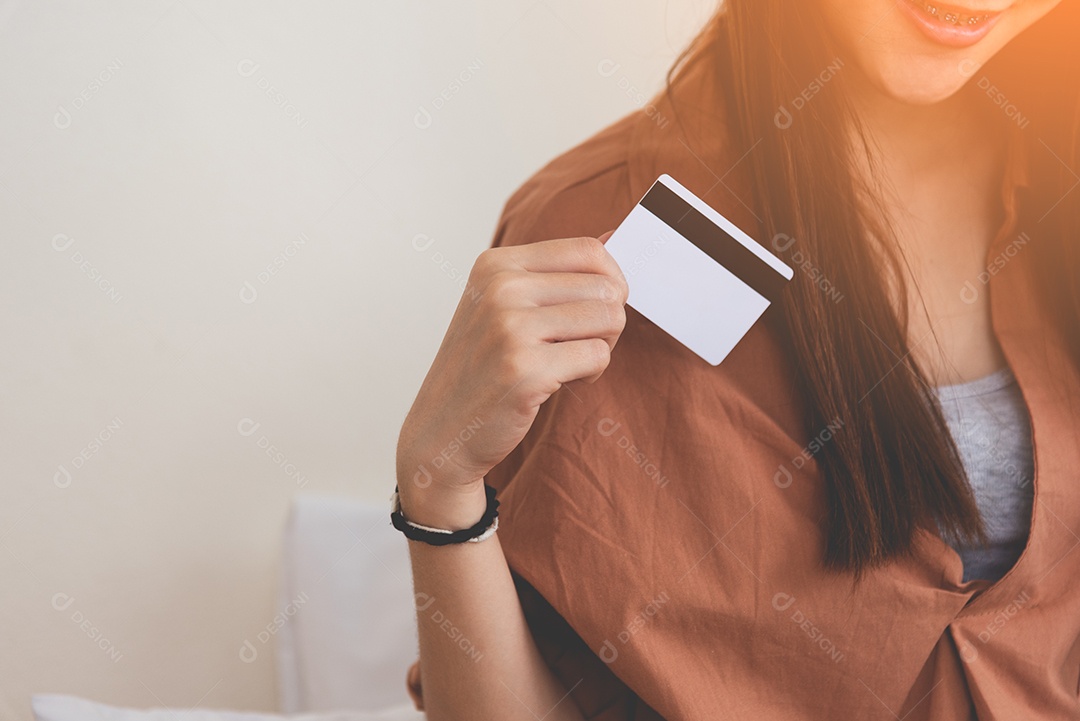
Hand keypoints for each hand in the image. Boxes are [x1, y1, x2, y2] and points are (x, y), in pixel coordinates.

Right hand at [396, 232, 626, 527]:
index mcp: (495, 265)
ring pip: (608, 319)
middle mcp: (500, 289)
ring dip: (601, 347)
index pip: (588, 250)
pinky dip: (591, 374)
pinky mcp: (525, 370)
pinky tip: (559, 382)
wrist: (440, 432)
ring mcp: (510, 328)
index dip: (610, 281)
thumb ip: (554, 272)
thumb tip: (614, 236)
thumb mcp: (502, 305)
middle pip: (605, 287)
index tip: (593, 310)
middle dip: (607, 320)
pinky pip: (597, 356)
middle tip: (578, 344)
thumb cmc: (481, 368)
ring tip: (568, 362)